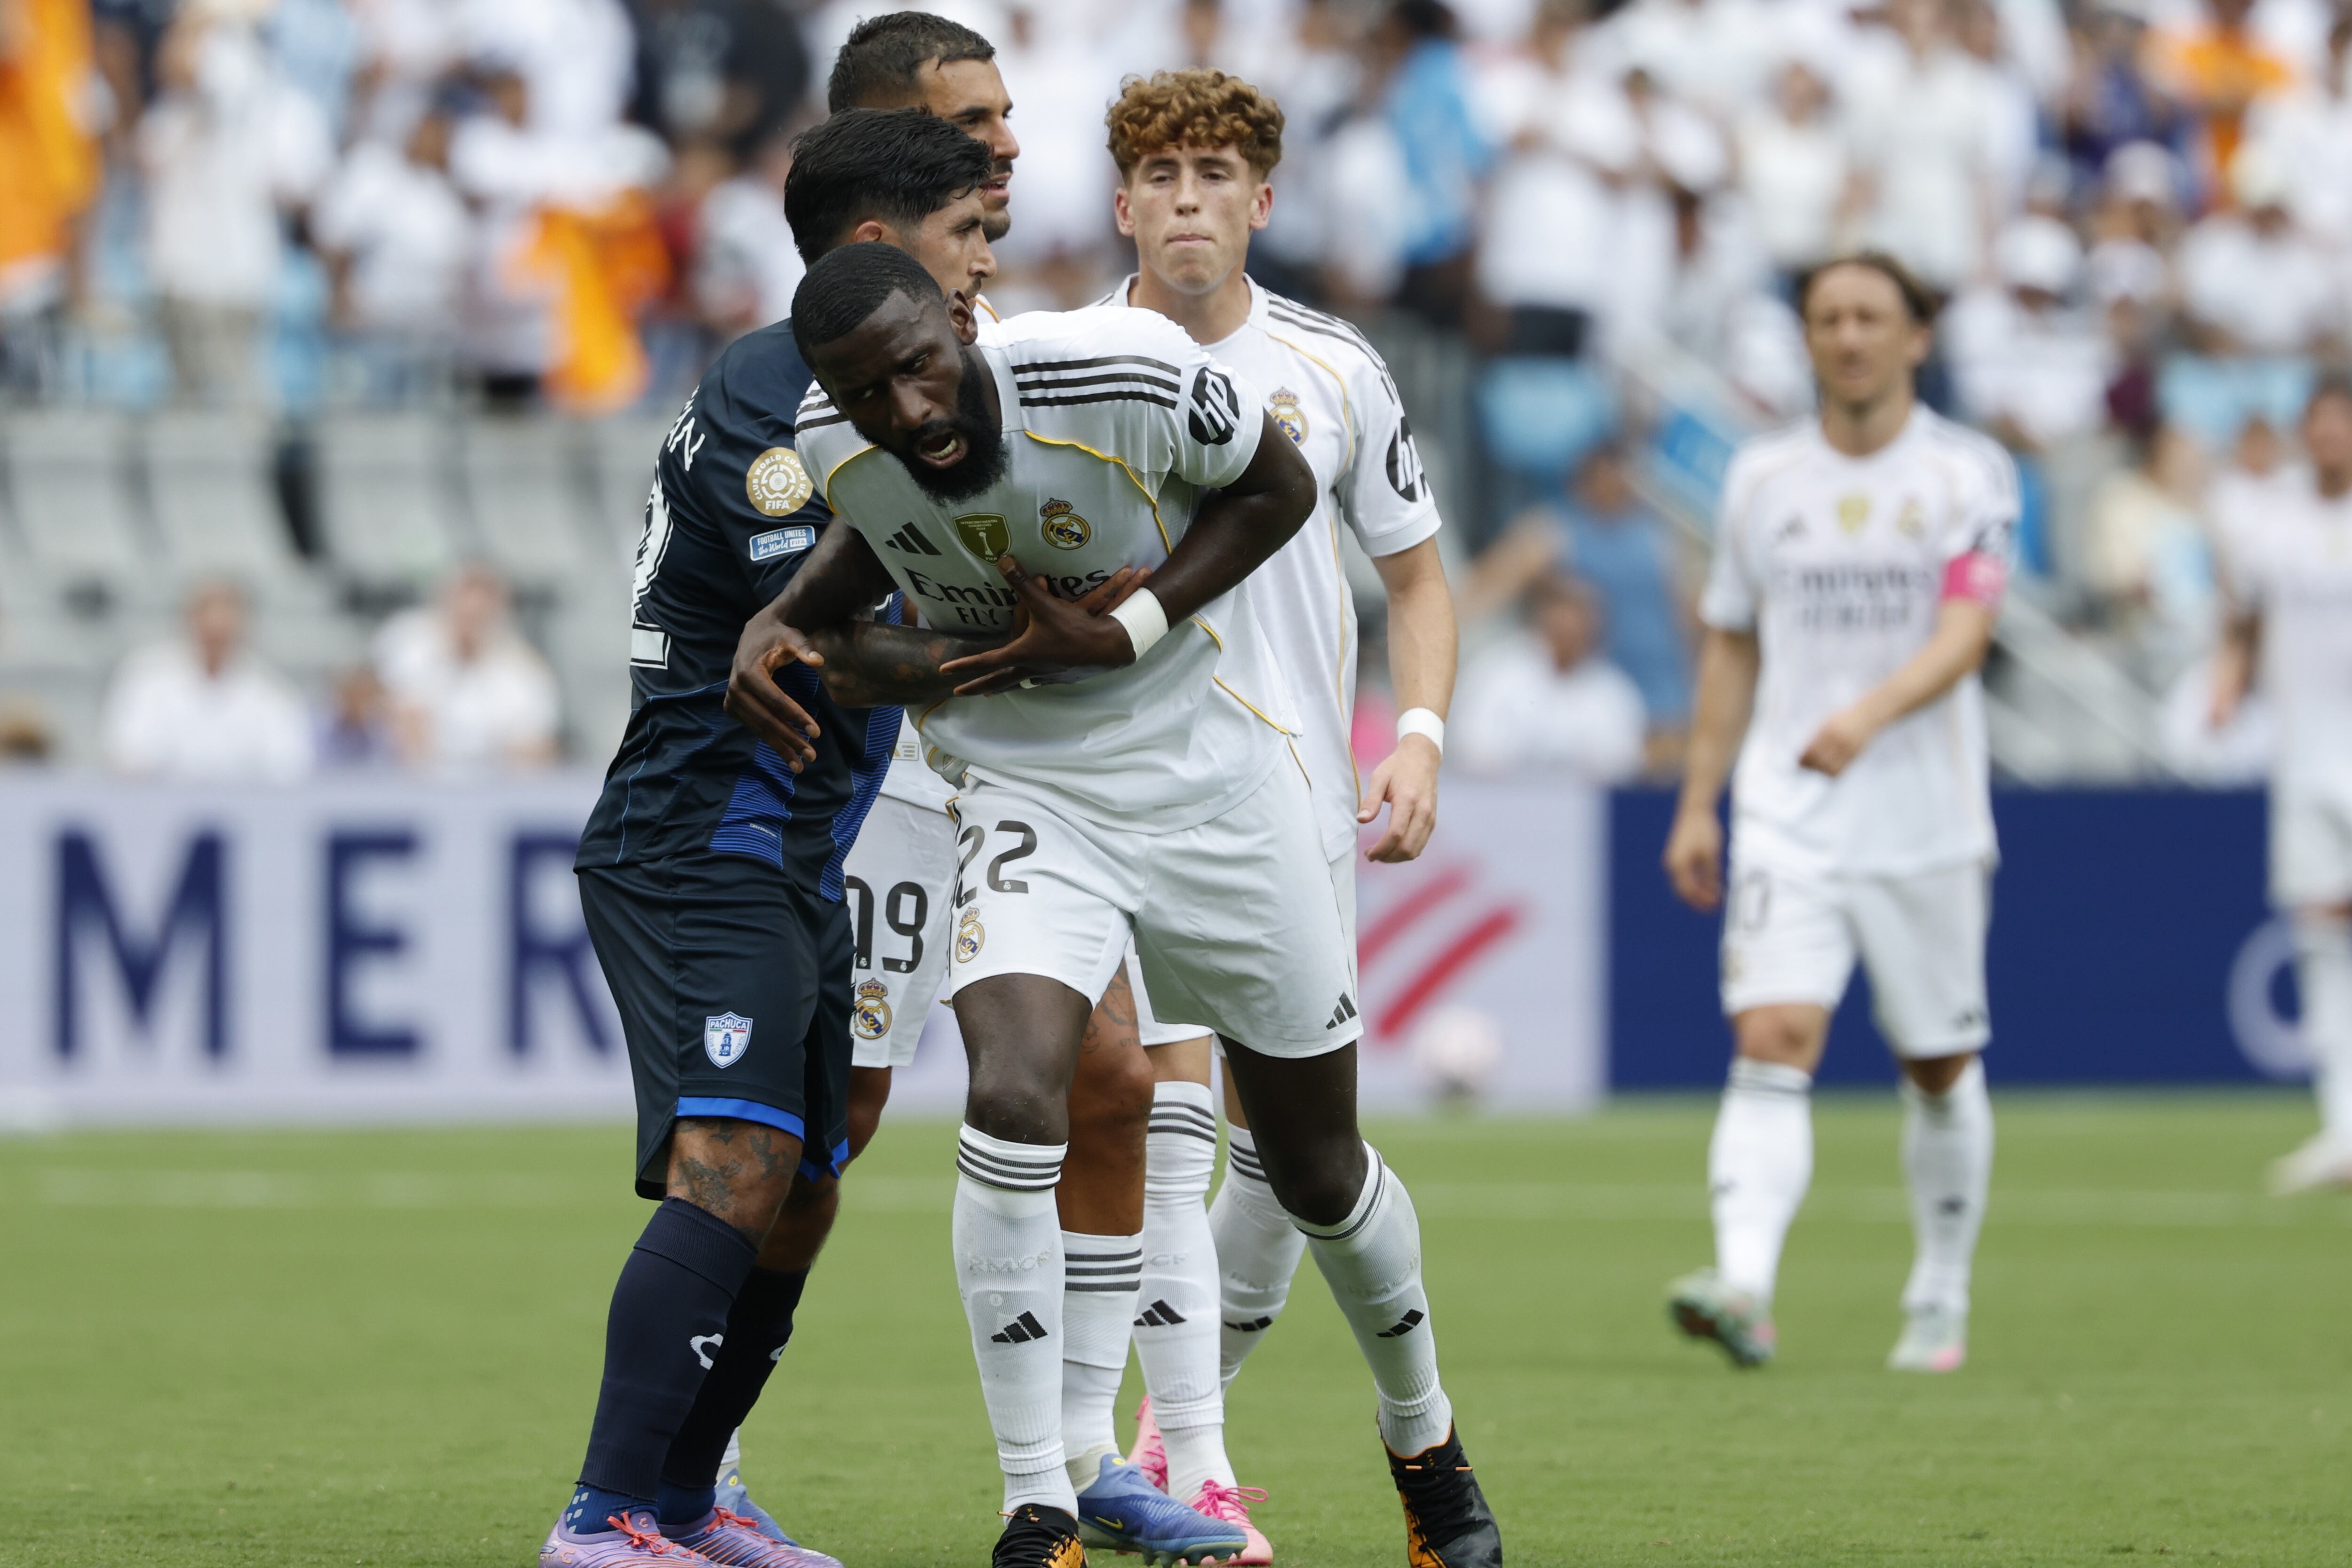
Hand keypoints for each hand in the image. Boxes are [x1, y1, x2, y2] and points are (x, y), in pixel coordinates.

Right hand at [723, 607, 823, 767]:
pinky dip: (770, 741)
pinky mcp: (731, 707)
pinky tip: (787, 754)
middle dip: (790, 739)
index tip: (816, 732)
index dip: (796, 717)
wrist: (755, 635)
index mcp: (748, 672)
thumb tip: (819, 660)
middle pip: (767, 720)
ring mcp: (731, 700)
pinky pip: (754, 727)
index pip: (776, 701)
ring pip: (759, 729)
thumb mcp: (792, 637)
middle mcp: (735, 689)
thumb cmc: (777, 637)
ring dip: (780, 748)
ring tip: (800, 765)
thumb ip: (805, 648)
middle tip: (812, 755)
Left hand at [939, 557, 1150, 696]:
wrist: (1106, 648)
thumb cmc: (1073, 628)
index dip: (963, 665)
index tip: (945, 670)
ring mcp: (1045, 676)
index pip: (985, 661)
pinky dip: (1026, 682)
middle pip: (997, 681)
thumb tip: (1003, 560)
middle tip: (959, 693)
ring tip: (990, 691)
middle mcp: (1029, 669)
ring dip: (1001, 687)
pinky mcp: (1060, 676)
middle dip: (976, 687)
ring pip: (1017, 684)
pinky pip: (1036, 681)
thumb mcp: (1045, 603)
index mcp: (1021, 654)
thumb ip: (1023, 583)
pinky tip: (1028, 681)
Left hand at [1359, 733, 1439, 862]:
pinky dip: (1407, 852)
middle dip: (1387, 857)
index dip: (1381, 849)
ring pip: (1415, 850)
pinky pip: (1421, 844)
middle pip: (1407, 847)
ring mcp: (1430, 817)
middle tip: (1372, 855)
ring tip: (1381, 854)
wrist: (1422, 758)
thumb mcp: (1379, 778)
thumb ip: (1370, 800)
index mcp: (1408, 800)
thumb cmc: (1397, 767)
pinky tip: (1393, 848)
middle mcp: (1423, 811)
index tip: (1368, 853)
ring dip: (1397, 858)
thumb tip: (1360, 820)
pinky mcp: (1433, 821)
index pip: (1396, 834)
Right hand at [1663, 805, 1723, 911]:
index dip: (1701, 901)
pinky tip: (1712, 883)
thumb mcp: (1711, 855)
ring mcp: (1675, 860)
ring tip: (1717, 895)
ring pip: (1687, 883)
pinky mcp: (1680, 855)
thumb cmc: (1703, 830)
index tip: (1715, 906)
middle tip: (1715, 906)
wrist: (1695, 810)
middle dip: (1699, 899)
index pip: (1688, 891)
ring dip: (1700, 890)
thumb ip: (1710, 875)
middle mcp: (1673, 865)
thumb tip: (1713, 892)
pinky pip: (1688, 874)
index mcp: (1678, 866)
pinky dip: (1699, 880)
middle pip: (1685, 890)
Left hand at [1798, 704, 1878, 776]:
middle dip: (1809, 765)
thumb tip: (1803, 750)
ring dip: (1820, 770)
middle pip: (1819, 760)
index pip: (1811, 750)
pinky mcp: (1855, 754)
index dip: (1803, 758)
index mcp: (1828, 730)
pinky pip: (1841, 769)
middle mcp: (1838, 740)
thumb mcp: (1828, 721)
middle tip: (1804, 766)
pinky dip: (1832, 772)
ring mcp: (1848, 748)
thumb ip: (1817, 734)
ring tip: (1816, 768)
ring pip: (1829, 767)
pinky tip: (1828, 770)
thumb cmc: (1844, 717)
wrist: (1868, 715)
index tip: (1799, 760)